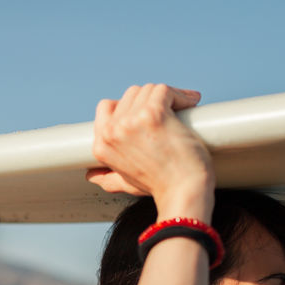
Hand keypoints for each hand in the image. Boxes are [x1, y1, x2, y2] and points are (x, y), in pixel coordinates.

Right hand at [87, 84, 213, 208]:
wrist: (183, 193)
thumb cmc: (162, 188)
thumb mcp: (128, 183)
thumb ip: (109, 178)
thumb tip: (92, 177)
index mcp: (102, 145)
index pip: (107, 107)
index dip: (130, 106)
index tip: (150, 113)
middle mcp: (112, 131)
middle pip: (131, 95)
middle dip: (153, 100)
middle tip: (173, 110)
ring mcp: (131, 121)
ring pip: (148, 90)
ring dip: (169, 96)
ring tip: (185, 107)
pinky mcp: (153, 114)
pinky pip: (164, 90)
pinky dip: (181, 95)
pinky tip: (192, 101)